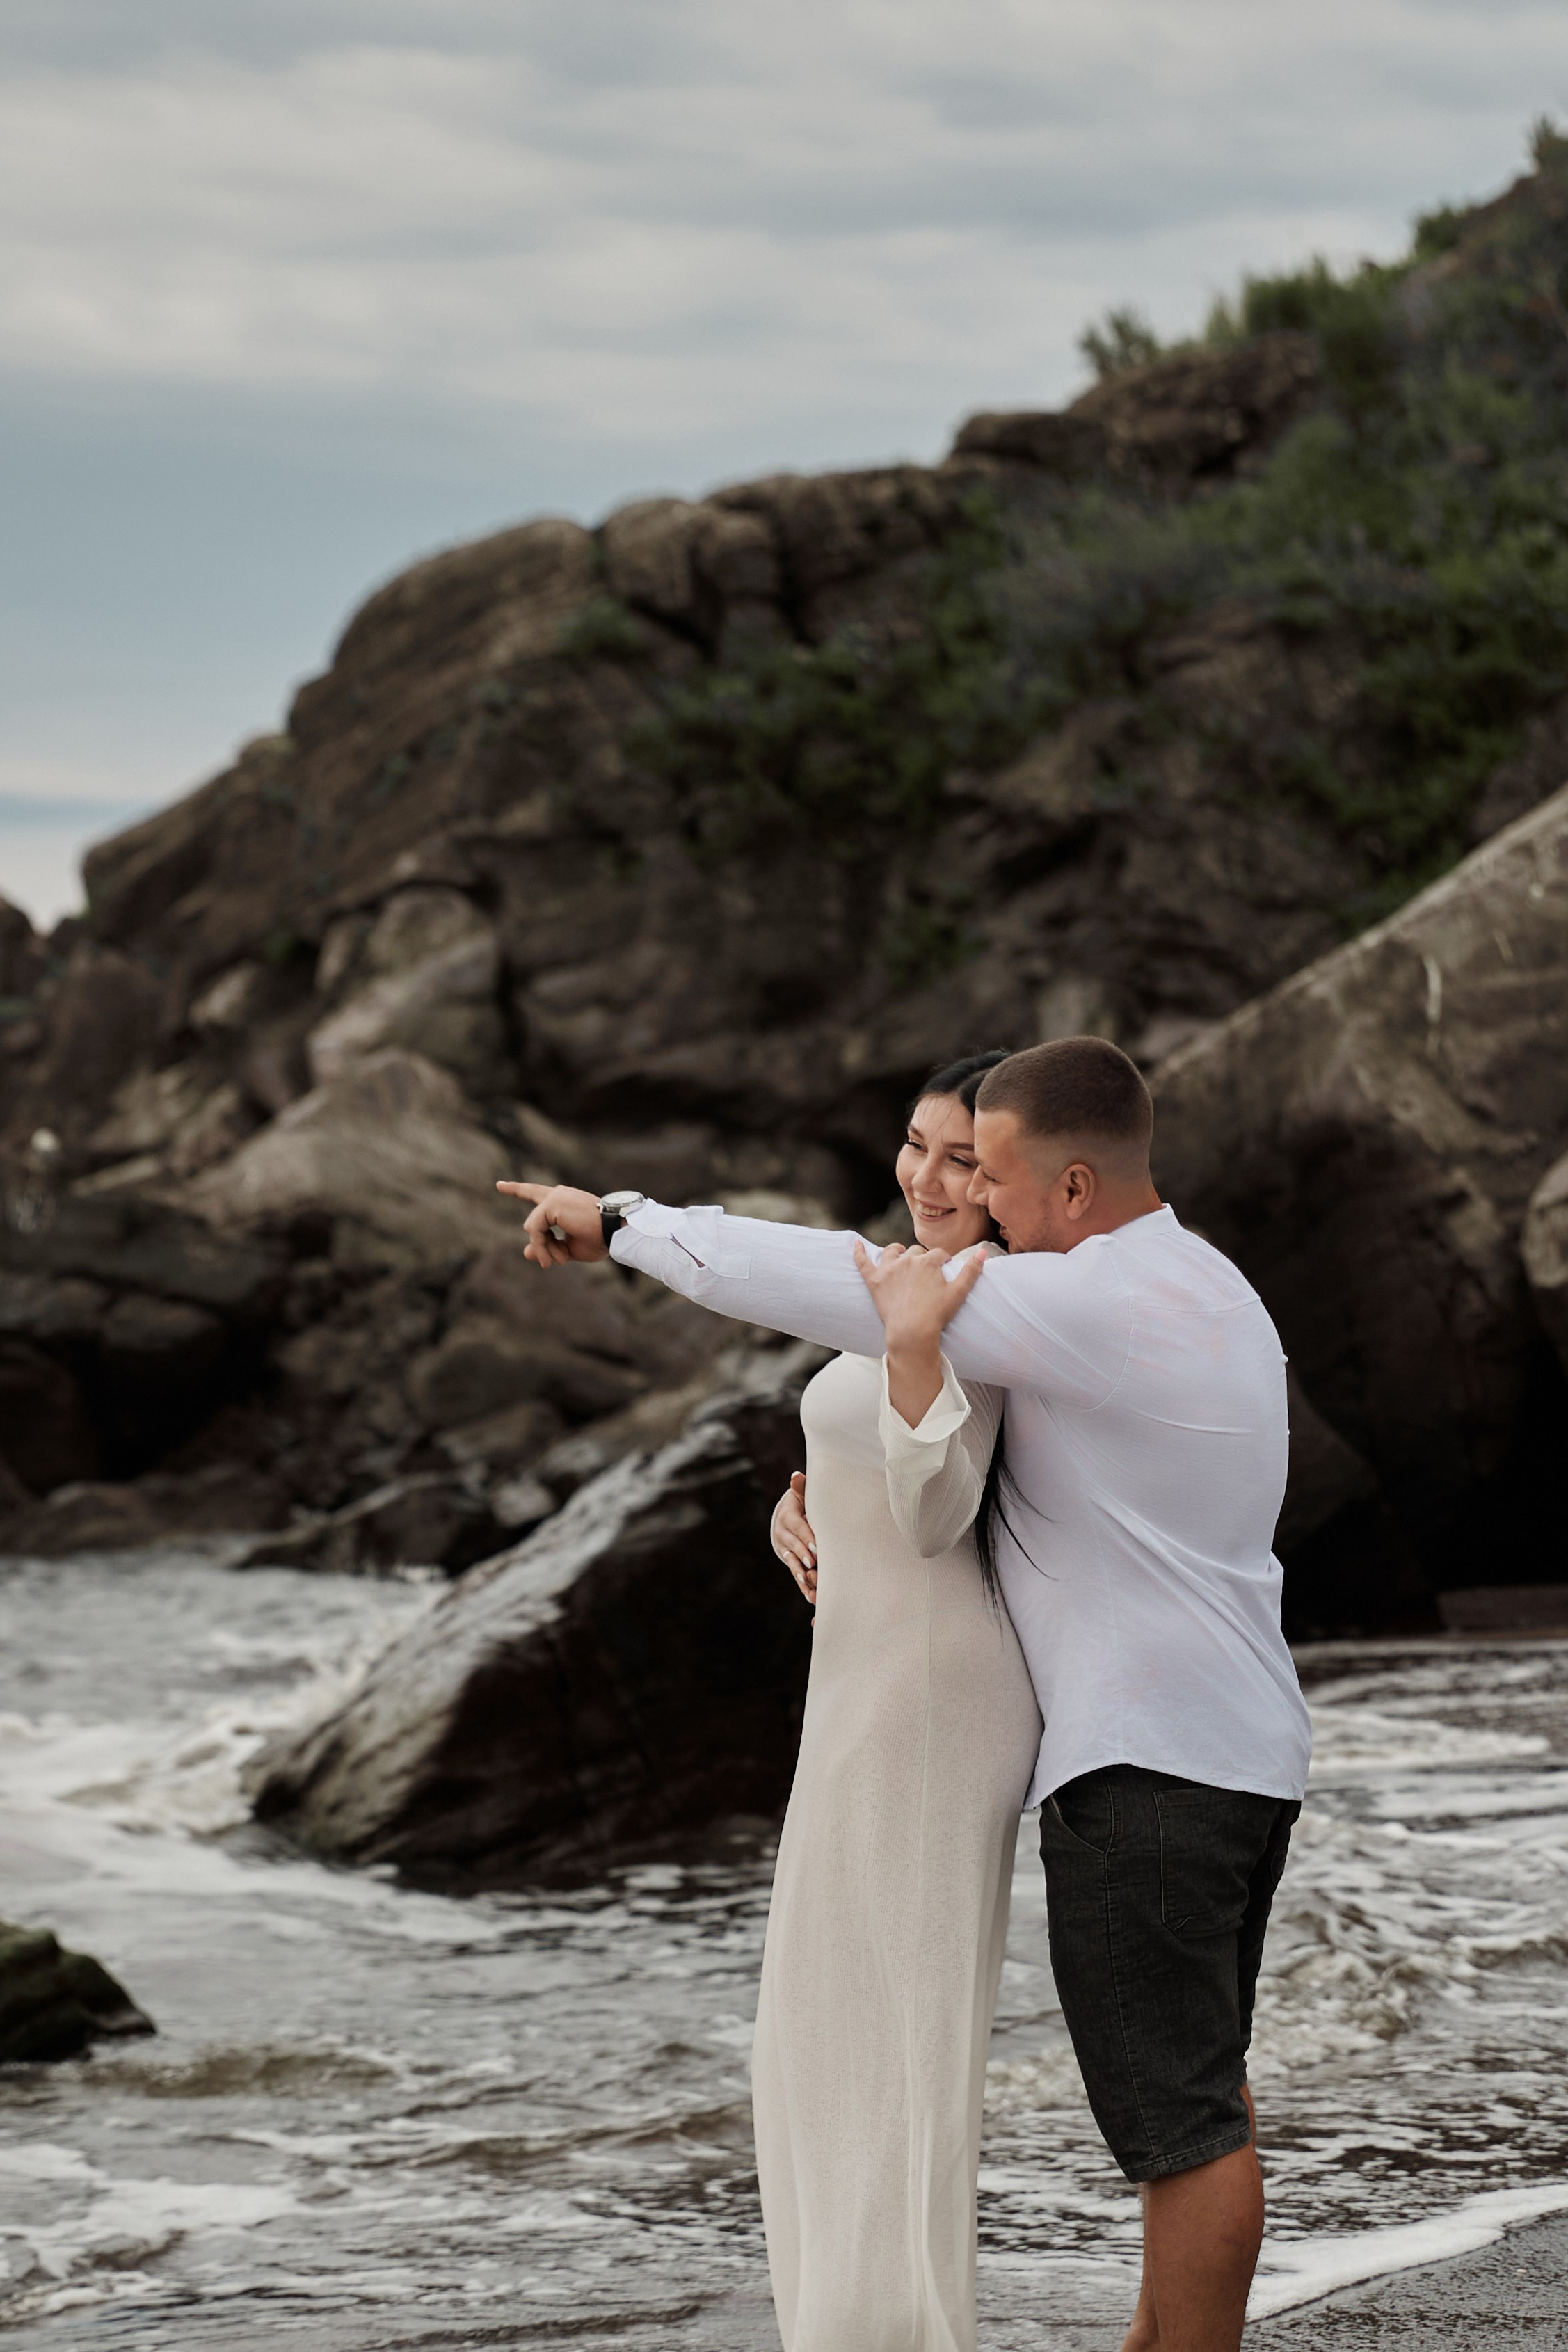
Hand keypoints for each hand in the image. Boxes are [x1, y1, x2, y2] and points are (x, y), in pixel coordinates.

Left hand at [496, 1180, 607, 1267]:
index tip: (500, 1185)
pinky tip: (559, 1256)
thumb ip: (548, 1247)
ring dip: (544, 1249)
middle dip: (527, 1214)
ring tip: (562, 1259)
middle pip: (531, 1203)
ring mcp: (554, 1197)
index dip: (518, 1190)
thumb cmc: (600, 1239)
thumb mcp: (569, 1248)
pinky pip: (535, 1231)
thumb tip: (526, 1252)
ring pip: (532, 1228)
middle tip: (513, 1201)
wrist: (616, 1233)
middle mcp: (558, 1194)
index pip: (536, 1194)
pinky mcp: (551, 1204)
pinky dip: (543, 1247)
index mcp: (564, 1202)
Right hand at [771, 1474, 816, 1605]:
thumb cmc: (802, 1502)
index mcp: (788, 1517)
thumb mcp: (801, 1494)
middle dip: (804, 1556)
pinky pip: (796, 1573)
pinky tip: (811, 1597)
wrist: (788, 1516)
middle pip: (794, 1547)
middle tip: (814, 1565)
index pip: (797, 1527)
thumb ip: (802, 1488)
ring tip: (811, 1586)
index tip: (816, 1547)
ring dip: (802, 1575)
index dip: (806, 1537)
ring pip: (793, 1563)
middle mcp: (783, 1535)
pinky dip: (803, 1585)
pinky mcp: (790, 1560)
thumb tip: (796, 1476)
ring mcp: (785, 1549)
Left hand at [850, 1239, 985, 1350]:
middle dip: (921, 1258)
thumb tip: (984, 1252)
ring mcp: (889, 1270)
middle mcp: (907, 1260)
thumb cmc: (937, 1314)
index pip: (939, 1254)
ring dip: (896, 1251)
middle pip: (916, 1252)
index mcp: (928, 1261)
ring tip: (899, 1253)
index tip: (945, 1269)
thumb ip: (971, 1271)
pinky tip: (855, 1244)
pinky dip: (858, 1252)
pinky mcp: (874, 1281)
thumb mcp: (959, 1293)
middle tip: (924, 1272)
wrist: (912, 1332)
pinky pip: (863, 1262)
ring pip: (891, 1251)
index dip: (943, 1261)